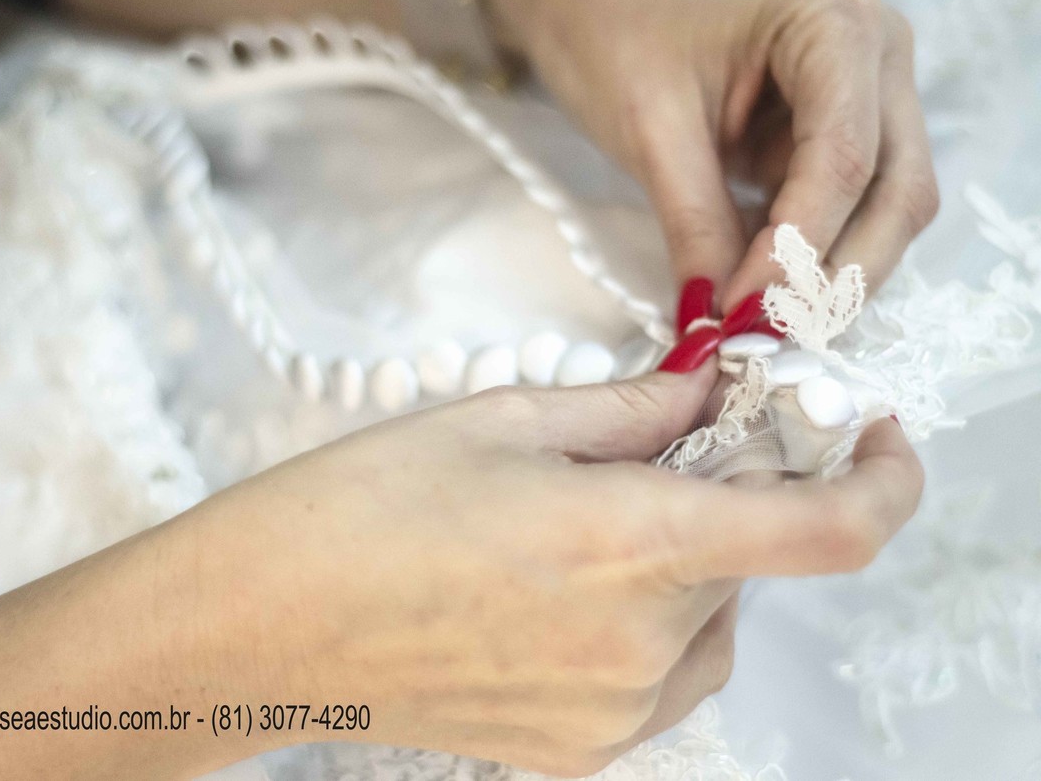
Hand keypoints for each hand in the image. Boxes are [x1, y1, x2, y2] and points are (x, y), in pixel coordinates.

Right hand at [226, 365, 922, 775]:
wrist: (257, 629)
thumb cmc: (359, 511)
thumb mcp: (502, 421)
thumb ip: (636, 407)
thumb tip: (712, 393)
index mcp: (630, 545)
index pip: (826, 533)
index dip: (881, 480)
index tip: (868, 436)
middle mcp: (640, 648)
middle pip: (754, 561)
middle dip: (732, 496)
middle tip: (661, 451)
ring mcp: (610, 714)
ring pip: (711, 621)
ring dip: (689, 563)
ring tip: (585, 527)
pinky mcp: (574, 750)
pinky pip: (660, 678)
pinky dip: (648, 623)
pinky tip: (559, 590)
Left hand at [487, 0, 939, 312]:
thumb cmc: (610, 21)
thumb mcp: (649, 127)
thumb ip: (694, 224)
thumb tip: (719, 322)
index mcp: (834, 24)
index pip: (845, 158)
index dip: (800, 250)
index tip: (748, 317)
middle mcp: (872, 55)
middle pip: (893, 191)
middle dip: (835, 277)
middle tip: (768, 341)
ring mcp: (861, 92)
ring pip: (881, 207)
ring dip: (828, 277)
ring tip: (762, 328)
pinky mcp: (828, 128)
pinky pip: (841, 205)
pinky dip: (807, 256)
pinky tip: (763, 295)